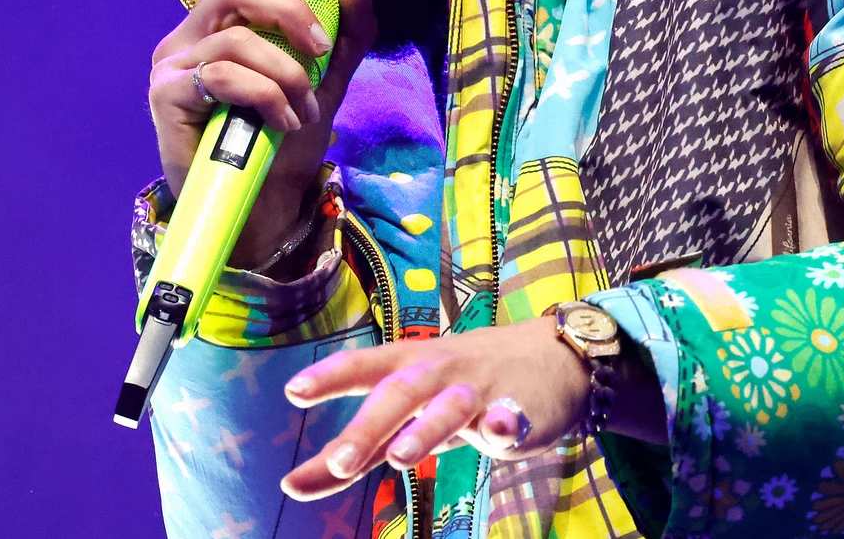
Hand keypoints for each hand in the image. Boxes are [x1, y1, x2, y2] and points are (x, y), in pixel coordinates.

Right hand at [147, 0, 375, 268]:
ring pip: (237, 41)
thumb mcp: (324, 85)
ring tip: (302, 110)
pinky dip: (264, 96)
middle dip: (287, 9)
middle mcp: (189, 40)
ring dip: (284, 74)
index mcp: (220, 30)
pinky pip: (223, 76)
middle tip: (320, 46)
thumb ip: (343, 35)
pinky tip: (281, 122)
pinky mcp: (164, 96)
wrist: (259, 210)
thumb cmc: (282, 148)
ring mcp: (171, 67)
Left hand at [277, 317, 590, 500]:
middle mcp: (437, 373)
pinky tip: (498, 432)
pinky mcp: (519, 410)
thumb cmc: (460, 387)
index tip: (293, 390)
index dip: (329, 377)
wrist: (551, 357)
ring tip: (402, 456)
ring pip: (449, 407)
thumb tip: (292, 485)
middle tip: (339, 462)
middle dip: (369, 427)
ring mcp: (478, 390)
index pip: (362, 369)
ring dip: (425, 429)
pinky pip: (510, 417)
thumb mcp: (408, 412)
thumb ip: (357, 448)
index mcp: (406, 368)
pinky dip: (503, 423)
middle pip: (399, 394)